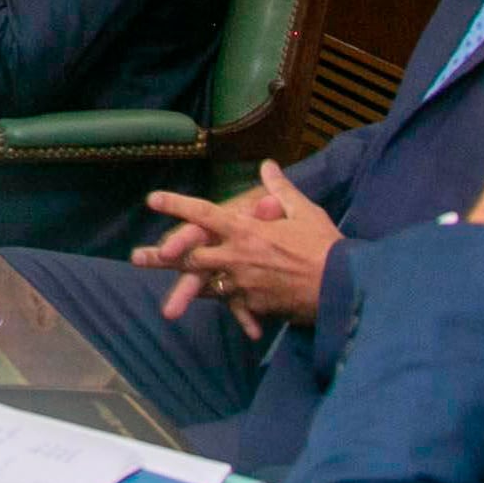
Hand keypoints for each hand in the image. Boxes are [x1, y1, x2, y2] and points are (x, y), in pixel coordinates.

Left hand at [135, 163, 335, 333]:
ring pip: (205, 285)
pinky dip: (226, 308)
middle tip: (138, 257)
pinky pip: (233, 306)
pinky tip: (216, 317)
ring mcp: (244, 283)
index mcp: (246, 230)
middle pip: (191, 257)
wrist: (345, 287)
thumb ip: (280, 189)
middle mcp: (237, 257)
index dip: (176, 205)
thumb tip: (268, 165)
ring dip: (183, 290)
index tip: (152, 200)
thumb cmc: (326, 245)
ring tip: (162, 299)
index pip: (204, 214)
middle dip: (164, 256)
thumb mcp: (305, 211)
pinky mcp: (256, 304)